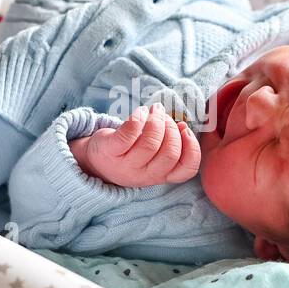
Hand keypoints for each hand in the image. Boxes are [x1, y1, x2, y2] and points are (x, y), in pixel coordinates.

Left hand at [70, 105, 200, 187]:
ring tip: (153, 111)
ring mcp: (126, 166)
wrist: (96, 159)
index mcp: (160, 176)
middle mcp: (144, 176)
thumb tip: (183, 126)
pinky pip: (128, 134)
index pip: (186, 170)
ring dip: (156, 121)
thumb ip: (169, 146)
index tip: (185, 130)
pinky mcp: (110, 151)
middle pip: (170, 154)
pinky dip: (138, 119)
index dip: (192, 148)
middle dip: (171, 129)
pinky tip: (140, 113)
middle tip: (164, 117)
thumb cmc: (130, 153)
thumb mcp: (152, 157)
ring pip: (150, 144)